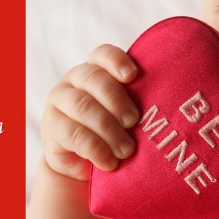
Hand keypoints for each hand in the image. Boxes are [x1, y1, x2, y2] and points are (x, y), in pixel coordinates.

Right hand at [42, 44, 139, 179]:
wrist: (85, 164)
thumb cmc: (116, 133)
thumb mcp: (126, 115)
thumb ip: (137, 104)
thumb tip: (166, 107)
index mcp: (97, 69)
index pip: (103, 54)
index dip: (116, 61)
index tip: (133, 76)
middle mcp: (75, 79)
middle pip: (93, 78)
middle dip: (116, 100)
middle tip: (134, 121)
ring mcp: (60, 101)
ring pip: (83, 106)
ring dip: (109, 129)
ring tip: (127, 150)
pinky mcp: (52, 127)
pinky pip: (73, 134)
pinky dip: (95, 149)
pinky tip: (110, 162)